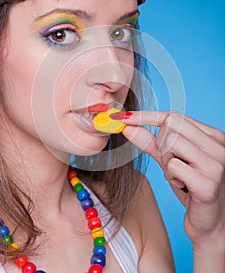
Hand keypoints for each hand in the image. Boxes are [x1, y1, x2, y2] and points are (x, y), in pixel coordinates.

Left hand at [111, 110, 224, 244]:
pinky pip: (172, 167)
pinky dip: (170, 177)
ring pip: (170, 143)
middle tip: (169, 162)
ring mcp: (216, 164)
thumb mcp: (170, 160)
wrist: (209, 222)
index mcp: (212, 136)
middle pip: (171, 126)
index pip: (174, 116)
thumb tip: (127, 126)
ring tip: (178, 175)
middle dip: (160, 144)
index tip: (123, 117)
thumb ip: (151, 142)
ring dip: (165, 161)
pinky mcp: (208, 184)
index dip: (146, 116)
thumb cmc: (191, 187)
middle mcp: (218, 146)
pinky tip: (183, 186)